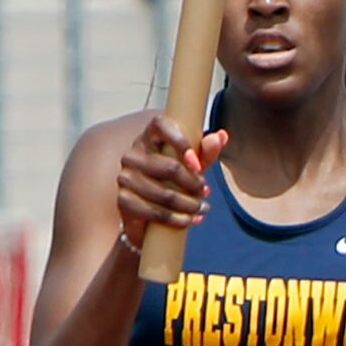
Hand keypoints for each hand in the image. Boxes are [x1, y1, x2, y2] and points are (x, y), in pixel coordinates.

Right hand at [115, 117, 227, 249]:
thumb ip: (206, 151)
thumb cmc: (172, 180)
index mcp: (149, 136)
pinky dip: (177, 219)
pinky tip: (188, 220)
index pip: (160, 124)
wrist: (149, 213)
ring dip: (189, 204)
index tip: (197, 164)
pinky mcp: (124, 201)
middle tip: (205, 191)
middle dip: (192, 183)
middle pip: (169, 167)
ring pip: (165, 193)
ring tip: (201, 209)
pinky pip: (155, 212)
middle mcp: (133, 154)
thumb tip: (221, 136)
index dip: (180, 142)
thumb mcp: (192, 165)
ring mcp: (126, 177)